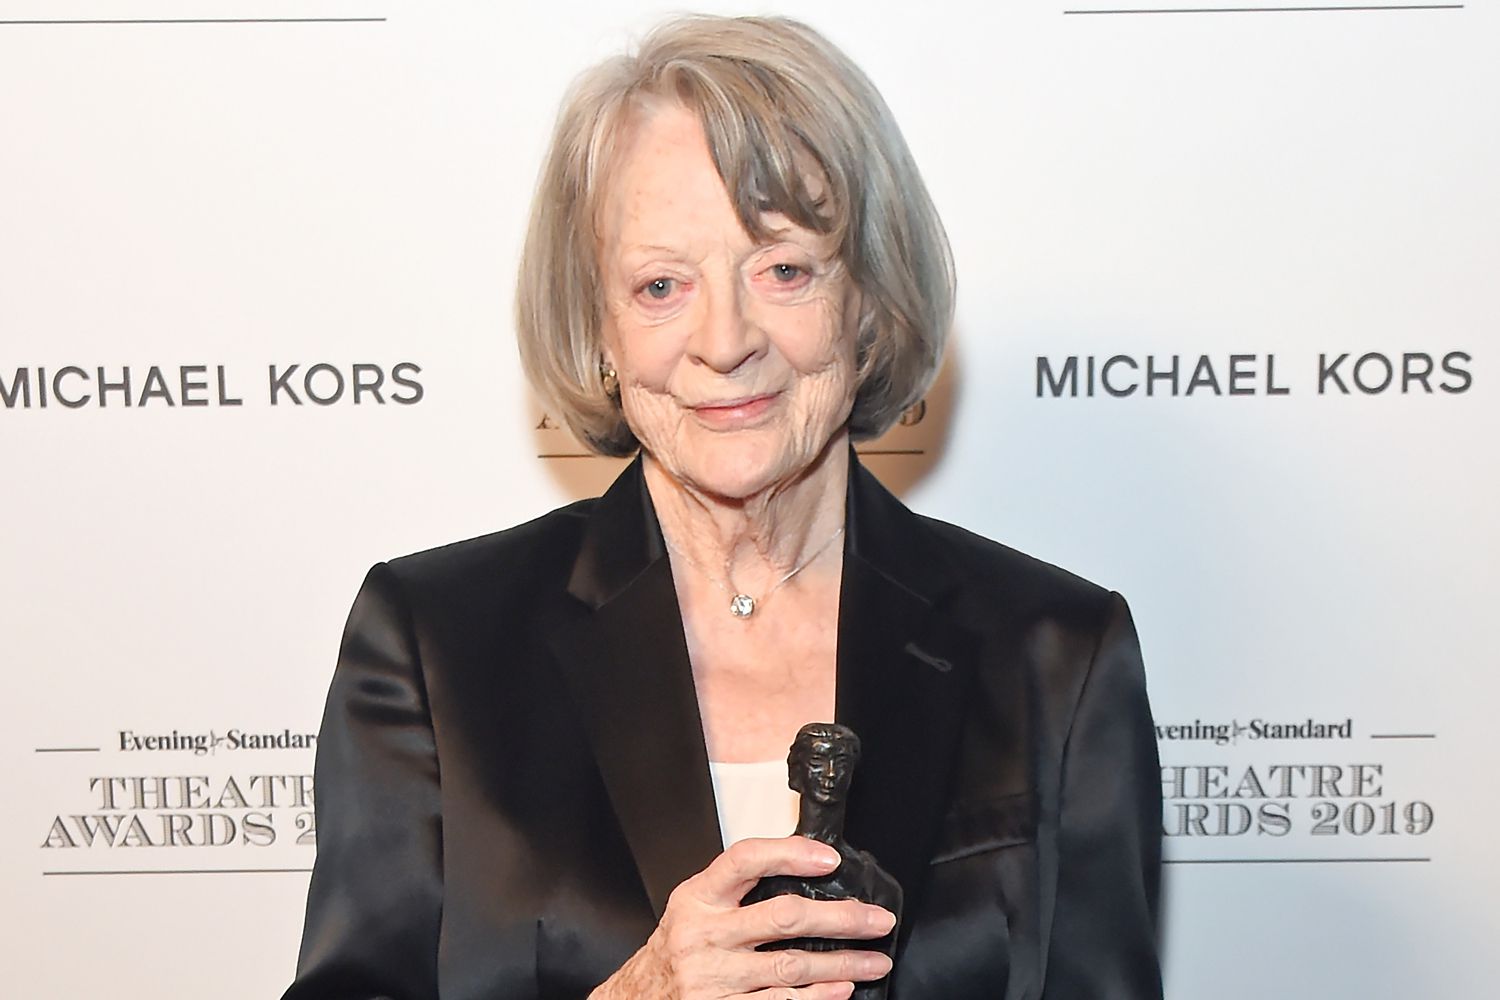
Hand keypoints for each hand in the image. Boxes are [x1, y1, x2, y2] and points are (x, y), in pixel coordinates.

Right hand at [590, 836, 896, 999]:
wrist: (636, 999)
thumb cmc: (675, 948)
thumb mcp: (694, 907)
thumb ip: (736, 891)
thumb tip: (803, 871)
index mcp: (699, 898)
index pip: (746, 861)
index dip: (790, 854)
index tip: (830, 859)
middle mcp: (705, 935)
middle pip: (783, 916)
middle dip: (840, 918)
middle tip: (877, 919)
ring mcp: (714, 977)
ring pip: (791, 966)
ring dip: (842, 964)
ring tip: (874, 959)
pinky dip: (817, 997)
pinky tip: (842, 990)